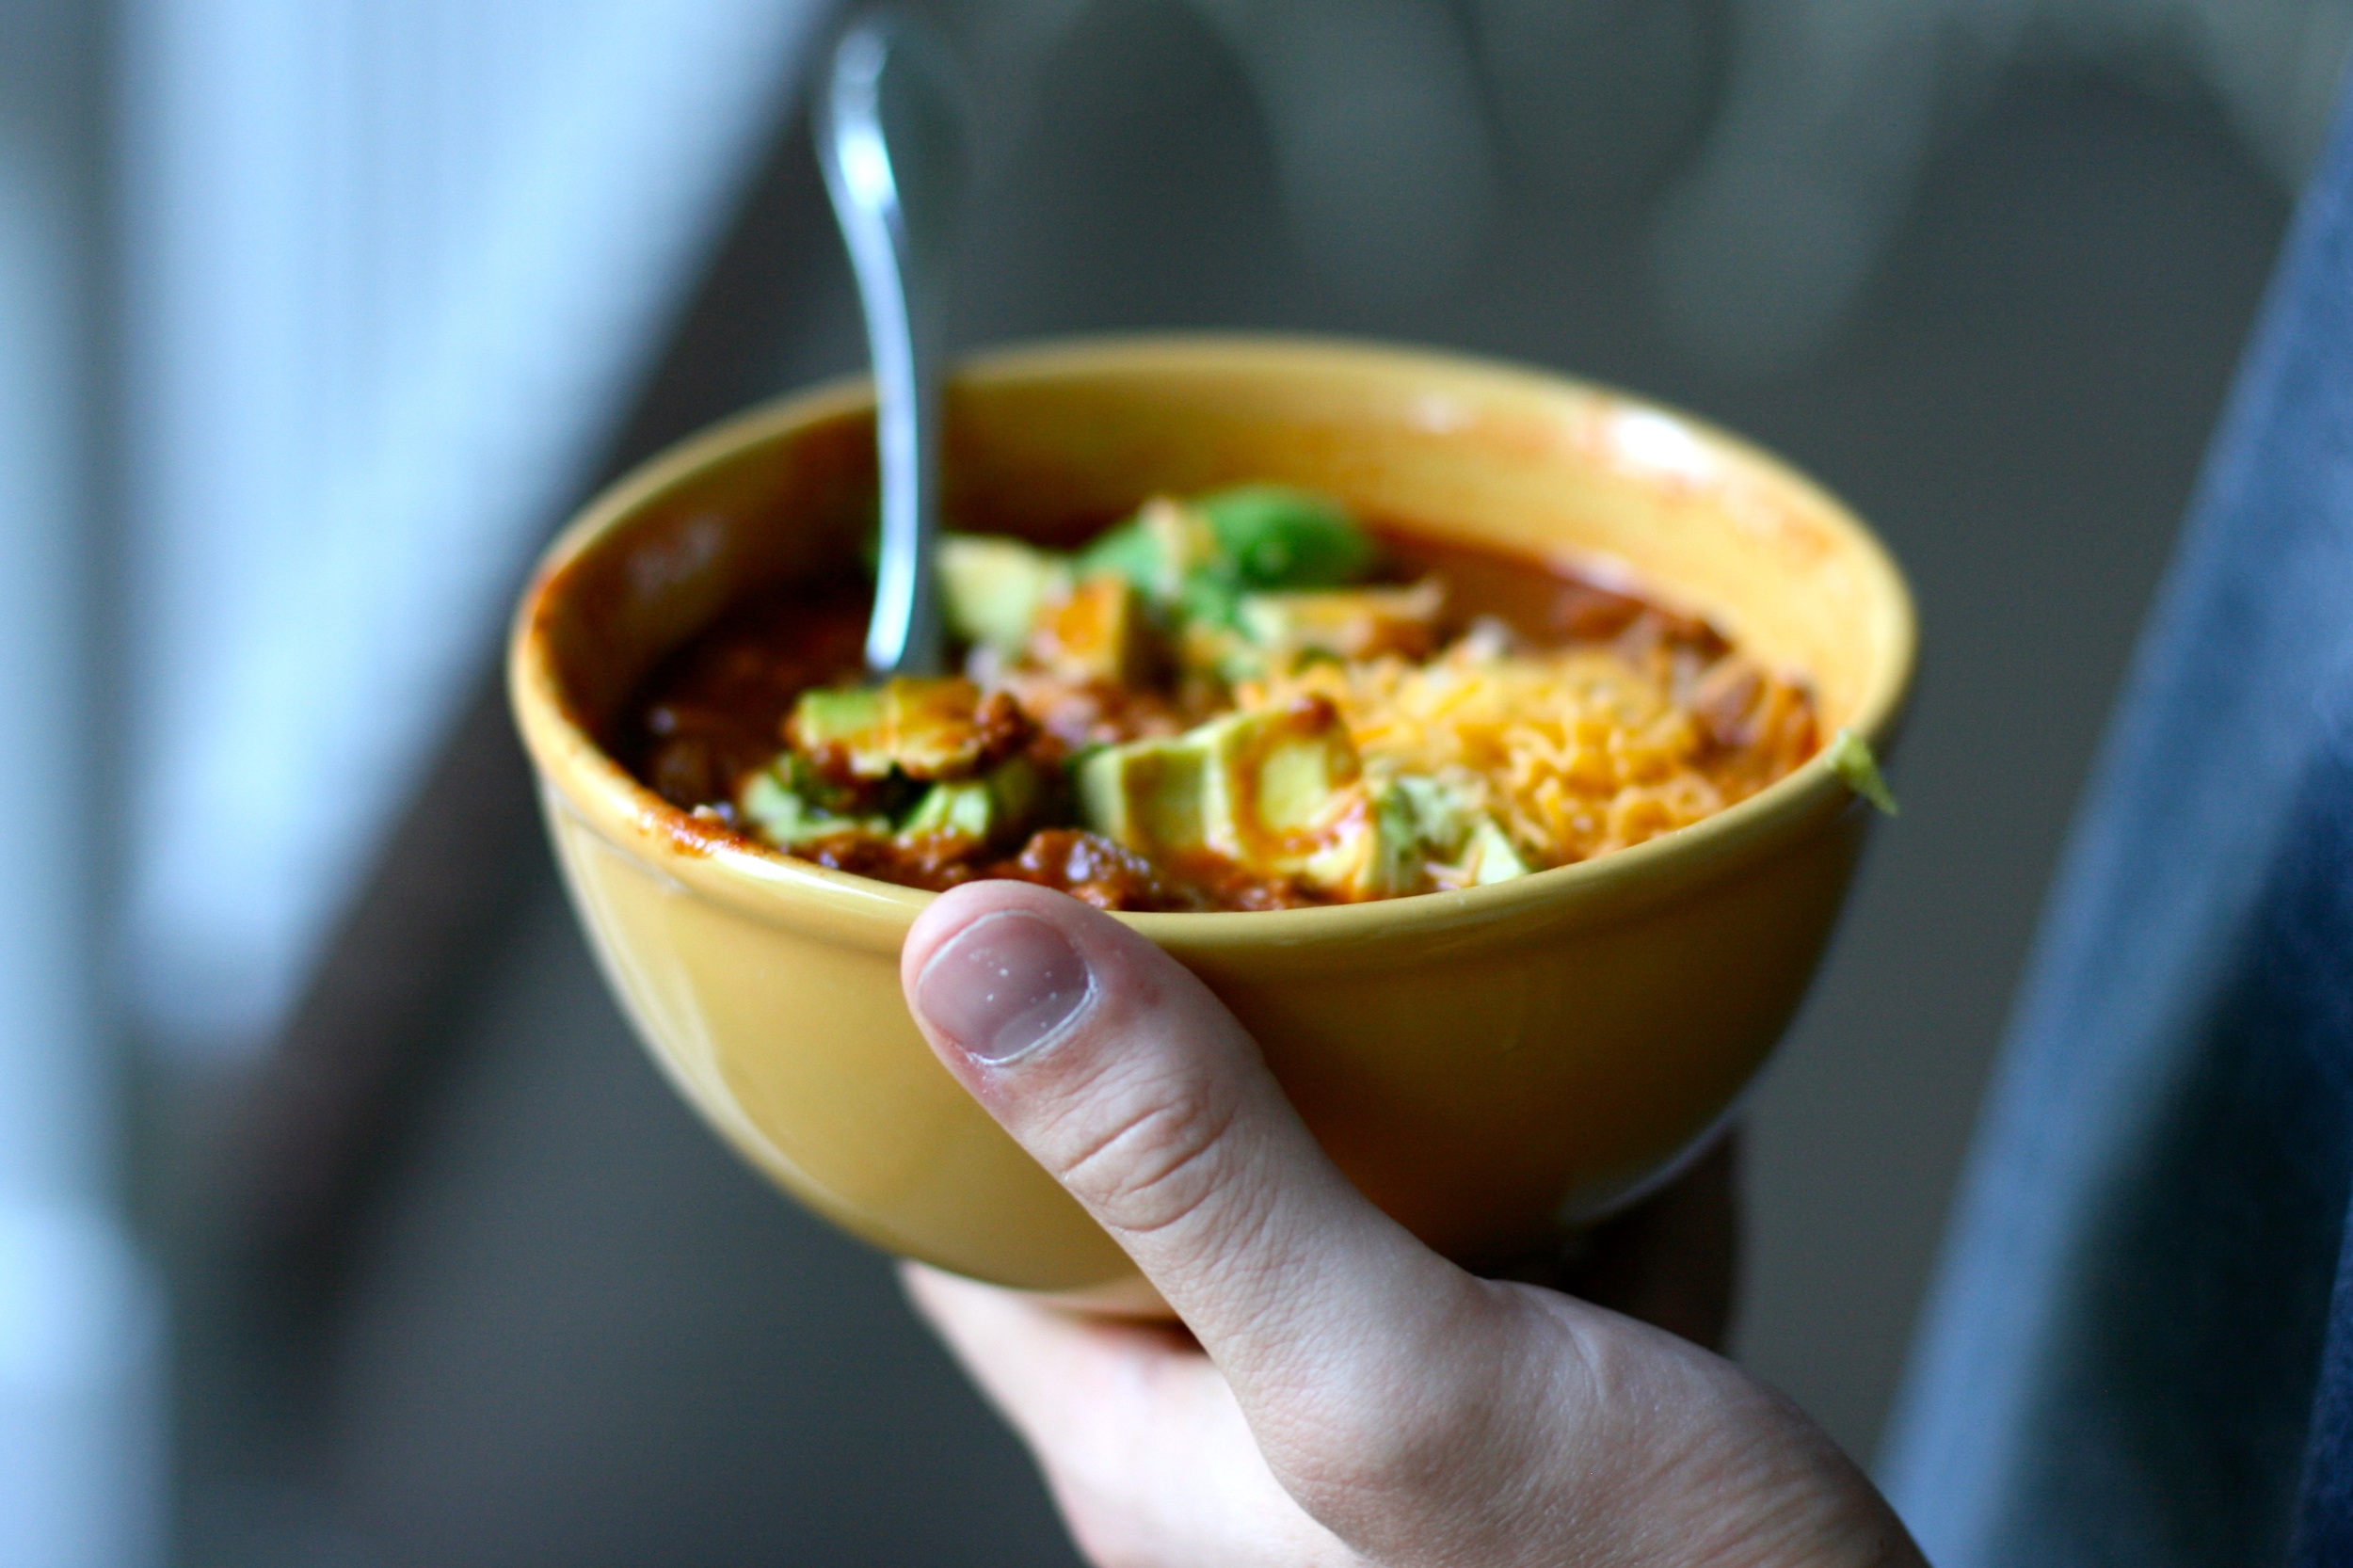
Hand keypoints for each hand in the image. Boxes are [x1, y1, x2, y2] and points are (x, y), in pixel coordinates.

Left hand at [899, 881, 1925, 1567]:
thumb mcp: (1388, 1372)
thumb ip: (1190, 1166)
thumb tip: (965, 947)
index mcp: (1145, 1441)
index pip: (968, 1226)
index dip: (958, 1060)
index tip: (991, 889)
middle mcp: (1249, 1441)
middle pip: (1169, 1185)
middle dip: (1194, 1021)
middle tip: (1224, 841)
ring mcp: (1408, 1430)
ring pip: (1354, 1197)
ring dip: (1391, 1069)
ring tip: (1414, 899)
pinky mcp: (1552, 1421)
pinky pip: (1524, 1240)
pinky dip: (1564, 1145)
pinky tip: (1624, 1052)